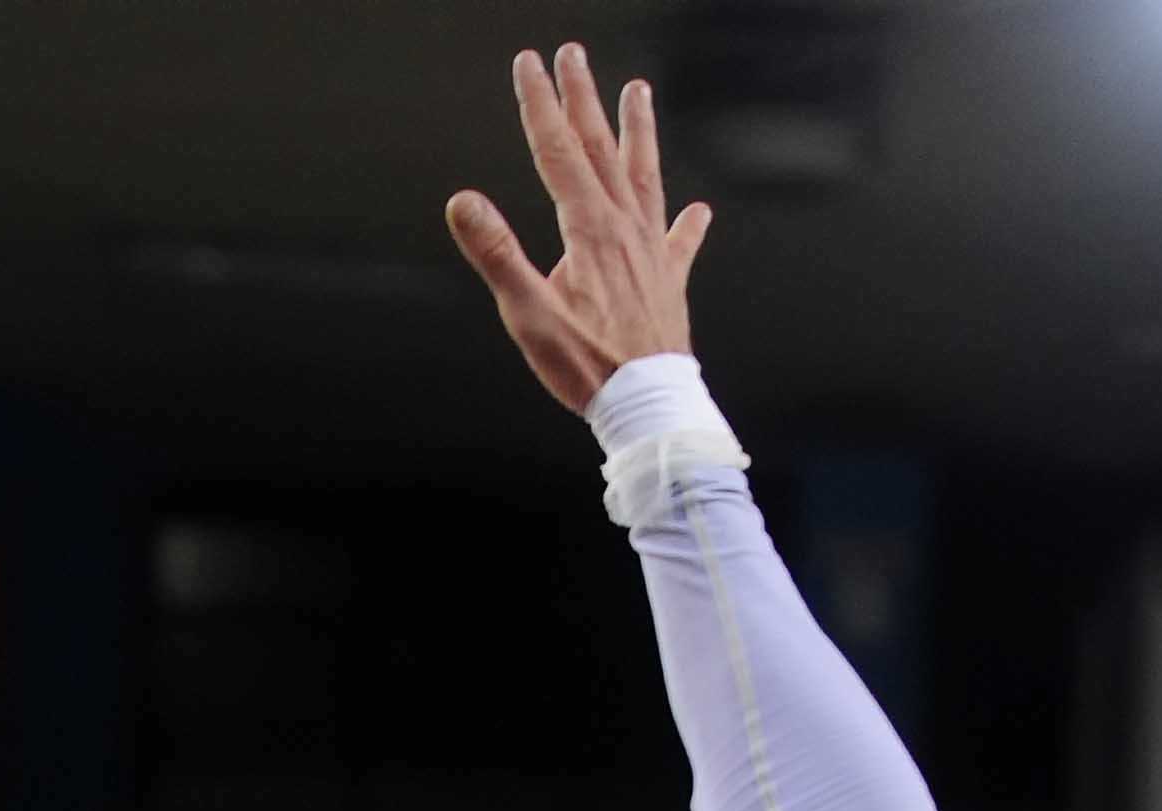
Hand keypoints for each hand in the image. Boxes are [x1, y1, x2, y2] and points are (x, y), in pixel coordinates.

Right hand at [445, 43, 713, 413]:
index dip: (540, 103)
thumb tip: (463, 202)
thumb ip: (497, 254)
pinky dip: (688, 224)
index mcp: (588, 229)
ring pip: (644, 176)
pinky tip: (698, 211)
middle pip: (601, 149)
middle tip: (574, 55)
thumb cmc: (589, 366)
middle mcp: (625, 229)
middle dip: (584, 98)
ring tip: (639, 92)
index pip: (558, 150)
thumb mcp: (529, 313)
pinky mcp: (668, 282)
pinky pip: (680, 243)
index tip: (529, 64)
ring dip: (638, 132)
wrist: (649, 404)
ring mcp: (651, 252)